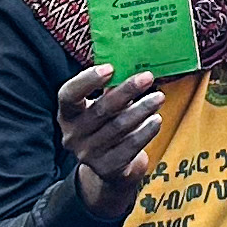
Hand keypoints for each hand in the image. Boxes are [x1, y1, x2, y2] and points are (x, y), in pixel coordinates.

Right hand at [55, 61, 164, 217]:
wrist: (110, 167)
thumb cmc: (108, 125)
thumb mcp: (103, 105)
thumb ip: (111, 86)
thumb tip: (132, 58)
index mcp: (67, 114)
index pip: (68, 95)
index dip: (87, 80)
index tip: (110, 68)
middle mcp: (72, 135)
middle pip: (101, 109)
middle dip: (127, 91)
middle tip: (148, 77)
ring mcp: (88, 154)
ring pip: (119, 127)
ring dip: (142, 109)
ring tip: (159, 97)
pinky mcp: (106, 168)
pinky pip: (130, 147)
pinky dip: (145, 131)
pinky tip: (156, 120)